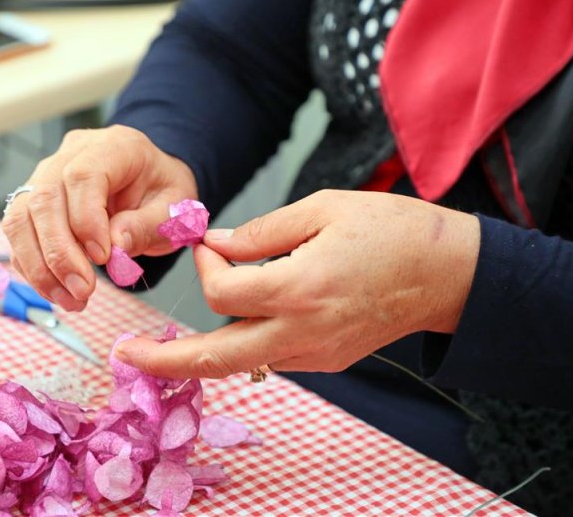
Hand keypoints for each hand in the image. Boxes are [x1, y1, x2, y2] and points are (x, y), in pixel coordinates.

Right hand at [1, 125, 196, 310]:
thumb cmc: (160, 192)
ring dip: (40, 266)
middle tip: (82, 290)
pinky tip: (56, 290)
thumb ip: (145, 225)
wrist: (150, 184)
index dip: (86, 220)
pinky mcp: (32, 200)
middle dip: (59, 253)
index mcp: (115, 147)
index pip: (84, 176)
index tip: (102, 258)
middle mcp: (72, 154)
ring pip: (21, 217)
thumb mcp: (172, 210)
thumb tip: (115, 245)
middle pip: (45, 197)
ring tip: (69, 299)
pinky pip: (18, 234)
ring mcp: (46, 174)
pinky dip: (32, 267)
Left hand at [114, 190, 480, 378]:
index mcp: (301, 287)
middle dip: (165, 361)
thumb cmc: (391, 231)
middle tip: (125, 355)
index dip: (204, 265)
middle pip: (217, 359)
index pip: (223, 291)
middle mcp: (304, 331)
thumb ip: (262, 231)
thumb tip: (216, 245)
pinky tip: (230, 324)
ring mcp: (315, 353)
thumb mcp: (323, 209)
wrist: (447, 273)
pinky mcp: (325, 361)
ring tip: (162, 348)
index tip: (205, 242)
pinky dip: (241, 344)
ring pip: (241, 363)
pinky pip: (270, 357)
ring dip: (200, 354)